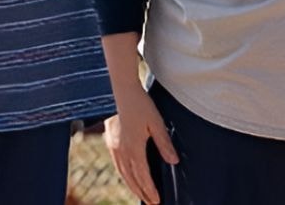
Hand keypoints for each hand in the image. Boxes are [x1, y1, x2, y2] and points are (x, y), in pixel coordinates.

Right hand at [104, 88, 178, 204]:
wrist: (121, 90)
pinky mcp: (110, 140)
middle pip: (131, 178)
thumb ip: (165, 144)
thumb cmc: (141, 104)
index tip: (156, 200)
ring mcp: (114, 146)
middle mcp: (121, 150)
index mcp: (134, 148)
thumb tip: (174, 162)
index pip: (143, 176)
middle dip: (141, 192)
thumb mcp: (157, 123)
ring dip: (132, 186)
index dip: (150, 190)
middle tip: (151, 203)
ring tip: (141, 195)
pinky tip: (128, 176)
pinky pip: (117, 164)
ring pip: (123, 173)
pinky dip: (124, 175)